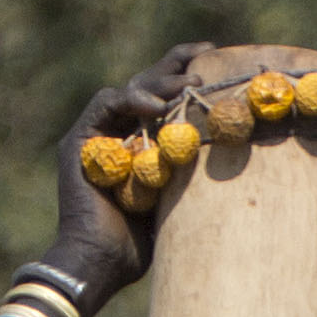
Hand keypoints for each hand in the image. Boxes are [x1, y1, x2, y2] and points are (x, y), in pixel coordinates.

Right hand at [44, 49, 208, 301]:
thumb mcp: (183, 199)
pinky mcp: (80, 143)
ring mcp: (96, 135)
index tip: (218, 57)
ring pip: (129, 91)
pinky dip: (131, 101)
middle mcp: (117, 133)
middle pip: (146, 85)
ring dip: (159, 84)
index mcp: (143, 143)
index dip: (186, 74)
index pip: (164, 98)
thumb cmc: (147, 244)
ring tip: (189, 84)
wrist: (105, 264)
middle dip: (175, 66)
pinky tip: (157, 107)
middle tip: (206, 52)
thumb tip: (236, 144)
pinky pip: (106, 105)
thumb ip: (195, 168)